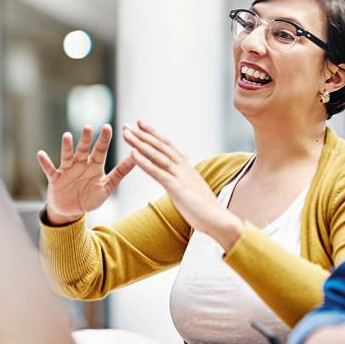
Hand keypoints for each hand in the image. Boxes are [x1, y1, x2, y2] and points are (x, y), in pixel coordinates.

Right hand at [37, 124, 135, 225]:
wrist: (71, 211)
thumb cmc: (90, 197)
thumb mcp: (107, 186)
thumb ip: (120, 172)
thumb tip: (136, 157)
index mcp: (94, 166)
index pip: (100, 150)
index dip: (104, 139)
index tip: (108, 127)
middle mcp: (80, 164)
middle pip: (83, 150)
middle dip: (85, 139)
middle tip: (88, 127)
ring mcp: (67, 170)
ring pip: (67, 156)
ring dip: (66, 147)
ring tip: (67, 136)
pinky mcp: (55, 179)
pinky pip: (49, 169)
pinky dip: (45, 162)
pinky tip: (41, 154)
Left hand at [122, 121, 242, 249]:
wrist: (219, 220)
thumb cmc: (206, 206)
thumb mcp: (195, 183)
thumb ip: (187, 168)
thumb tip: (186, 156)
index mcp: (186, 166)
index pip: (167, 145)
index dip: (153, 133)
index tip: (140, 123)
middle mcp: (183, 167)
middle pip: (160, 145)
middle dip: (142, 134)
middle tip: (126, 125)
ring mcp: (180, 176)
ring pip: (156, 155)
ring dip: (139, 143)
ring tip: (126, 133)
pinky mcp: (176, 187)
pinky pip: (157, 172)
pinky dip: (144, 161)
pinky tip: (132, 153)